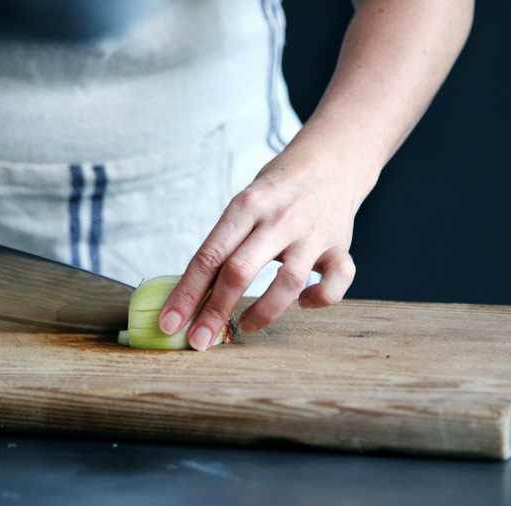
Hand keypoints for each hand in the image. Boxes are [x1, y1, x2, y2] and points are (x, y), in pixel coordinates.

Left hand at [158, 139, 362, 350]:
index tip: (170, 322)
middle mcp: (279, 218)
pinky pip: (338, 280)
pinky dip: (321, 298)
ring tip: (245, 325)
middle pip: (239, 271)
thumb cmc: (277, 190)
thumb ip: (226, 242)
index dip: (187, 293)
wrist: (331, 159)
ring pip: (287, 282)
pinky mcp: (340, 245)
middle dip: (214, 312)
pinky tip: (304, 302)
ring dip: (263, 312)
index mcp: (246, 205)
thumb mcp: (245, 203)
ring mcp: (312, 232)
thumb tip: (192, 295)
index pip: (208, 255)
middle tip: (199, 341)